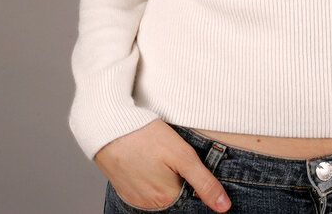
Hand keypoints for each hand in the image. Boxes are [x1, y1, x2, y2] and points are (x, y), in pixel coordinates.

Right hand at [94, 119, 230, 211]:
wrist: (107, 126)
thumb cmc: (146, 135)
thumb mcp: (182, 154)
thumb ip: (204, 182)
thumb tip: (224, 207)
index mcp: (166, 199)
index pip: (191, 195)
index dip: (193, 176)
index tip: (185, 160)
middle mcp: (149, 206)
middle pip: (175, 194)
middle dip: (178, 177)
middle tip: (168, 154)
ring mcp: (135, 199)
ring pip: (160, 192)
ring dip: (164, 177)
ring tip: (157, 155)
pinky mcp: (124, 190)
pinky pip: (144, 189)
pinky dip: (150, 177)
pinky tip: (147, 159)